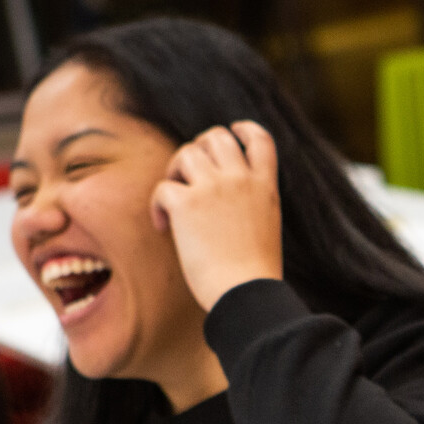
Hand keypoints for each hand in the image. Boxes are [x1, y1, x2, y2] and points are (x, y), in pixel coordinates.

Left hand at [152, 122, 283, 309]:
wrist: (246, 293)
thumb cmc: (254, 276)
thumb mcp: (265, 227)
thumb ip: (251, 203)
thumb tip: (226, 201)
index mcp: (264, 186)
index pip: (259, 139)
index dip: (243, 130)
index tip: (232, 132)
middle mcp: (240, 180)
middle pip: (216, 137)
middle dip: (199, 148)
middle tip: (188, 173)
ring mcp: (214, 188)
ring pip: (187, 153)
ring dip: (175, 171)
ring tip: (173, 200)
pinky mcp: (187, 204)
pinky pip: (163, 187)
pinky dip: (157, 205)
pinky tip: (162, 226)